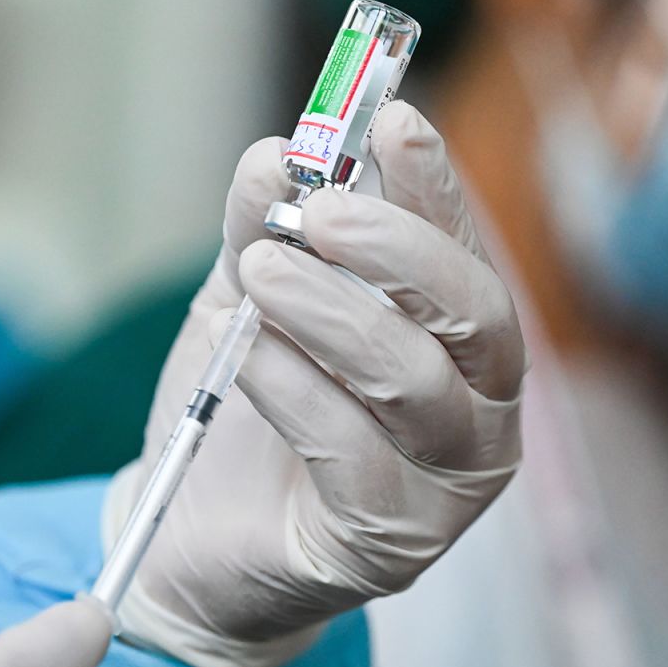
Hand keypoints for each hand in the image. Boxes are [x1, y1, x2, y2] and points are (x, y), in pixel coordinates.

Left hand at [104, 101, 525, 666]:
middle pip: (476, 313)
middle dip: (398, 250)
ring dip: (334, 313)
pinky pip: (354, 452)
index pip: (468, 254)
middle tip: (317, 212)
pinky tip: (246, 355)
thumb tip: (273, 157)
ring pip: (416, 381)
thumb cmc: (242, 413)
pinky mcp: (394, 544)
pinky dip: (295, 389)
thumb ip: (265, 235)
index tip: (394, 122)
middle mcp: (478, 415)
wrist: (189, 537)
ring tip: (262, 274)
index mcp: (459, 348)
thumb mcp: (249, 304)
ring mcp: (446, 488)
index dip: (438, 189)